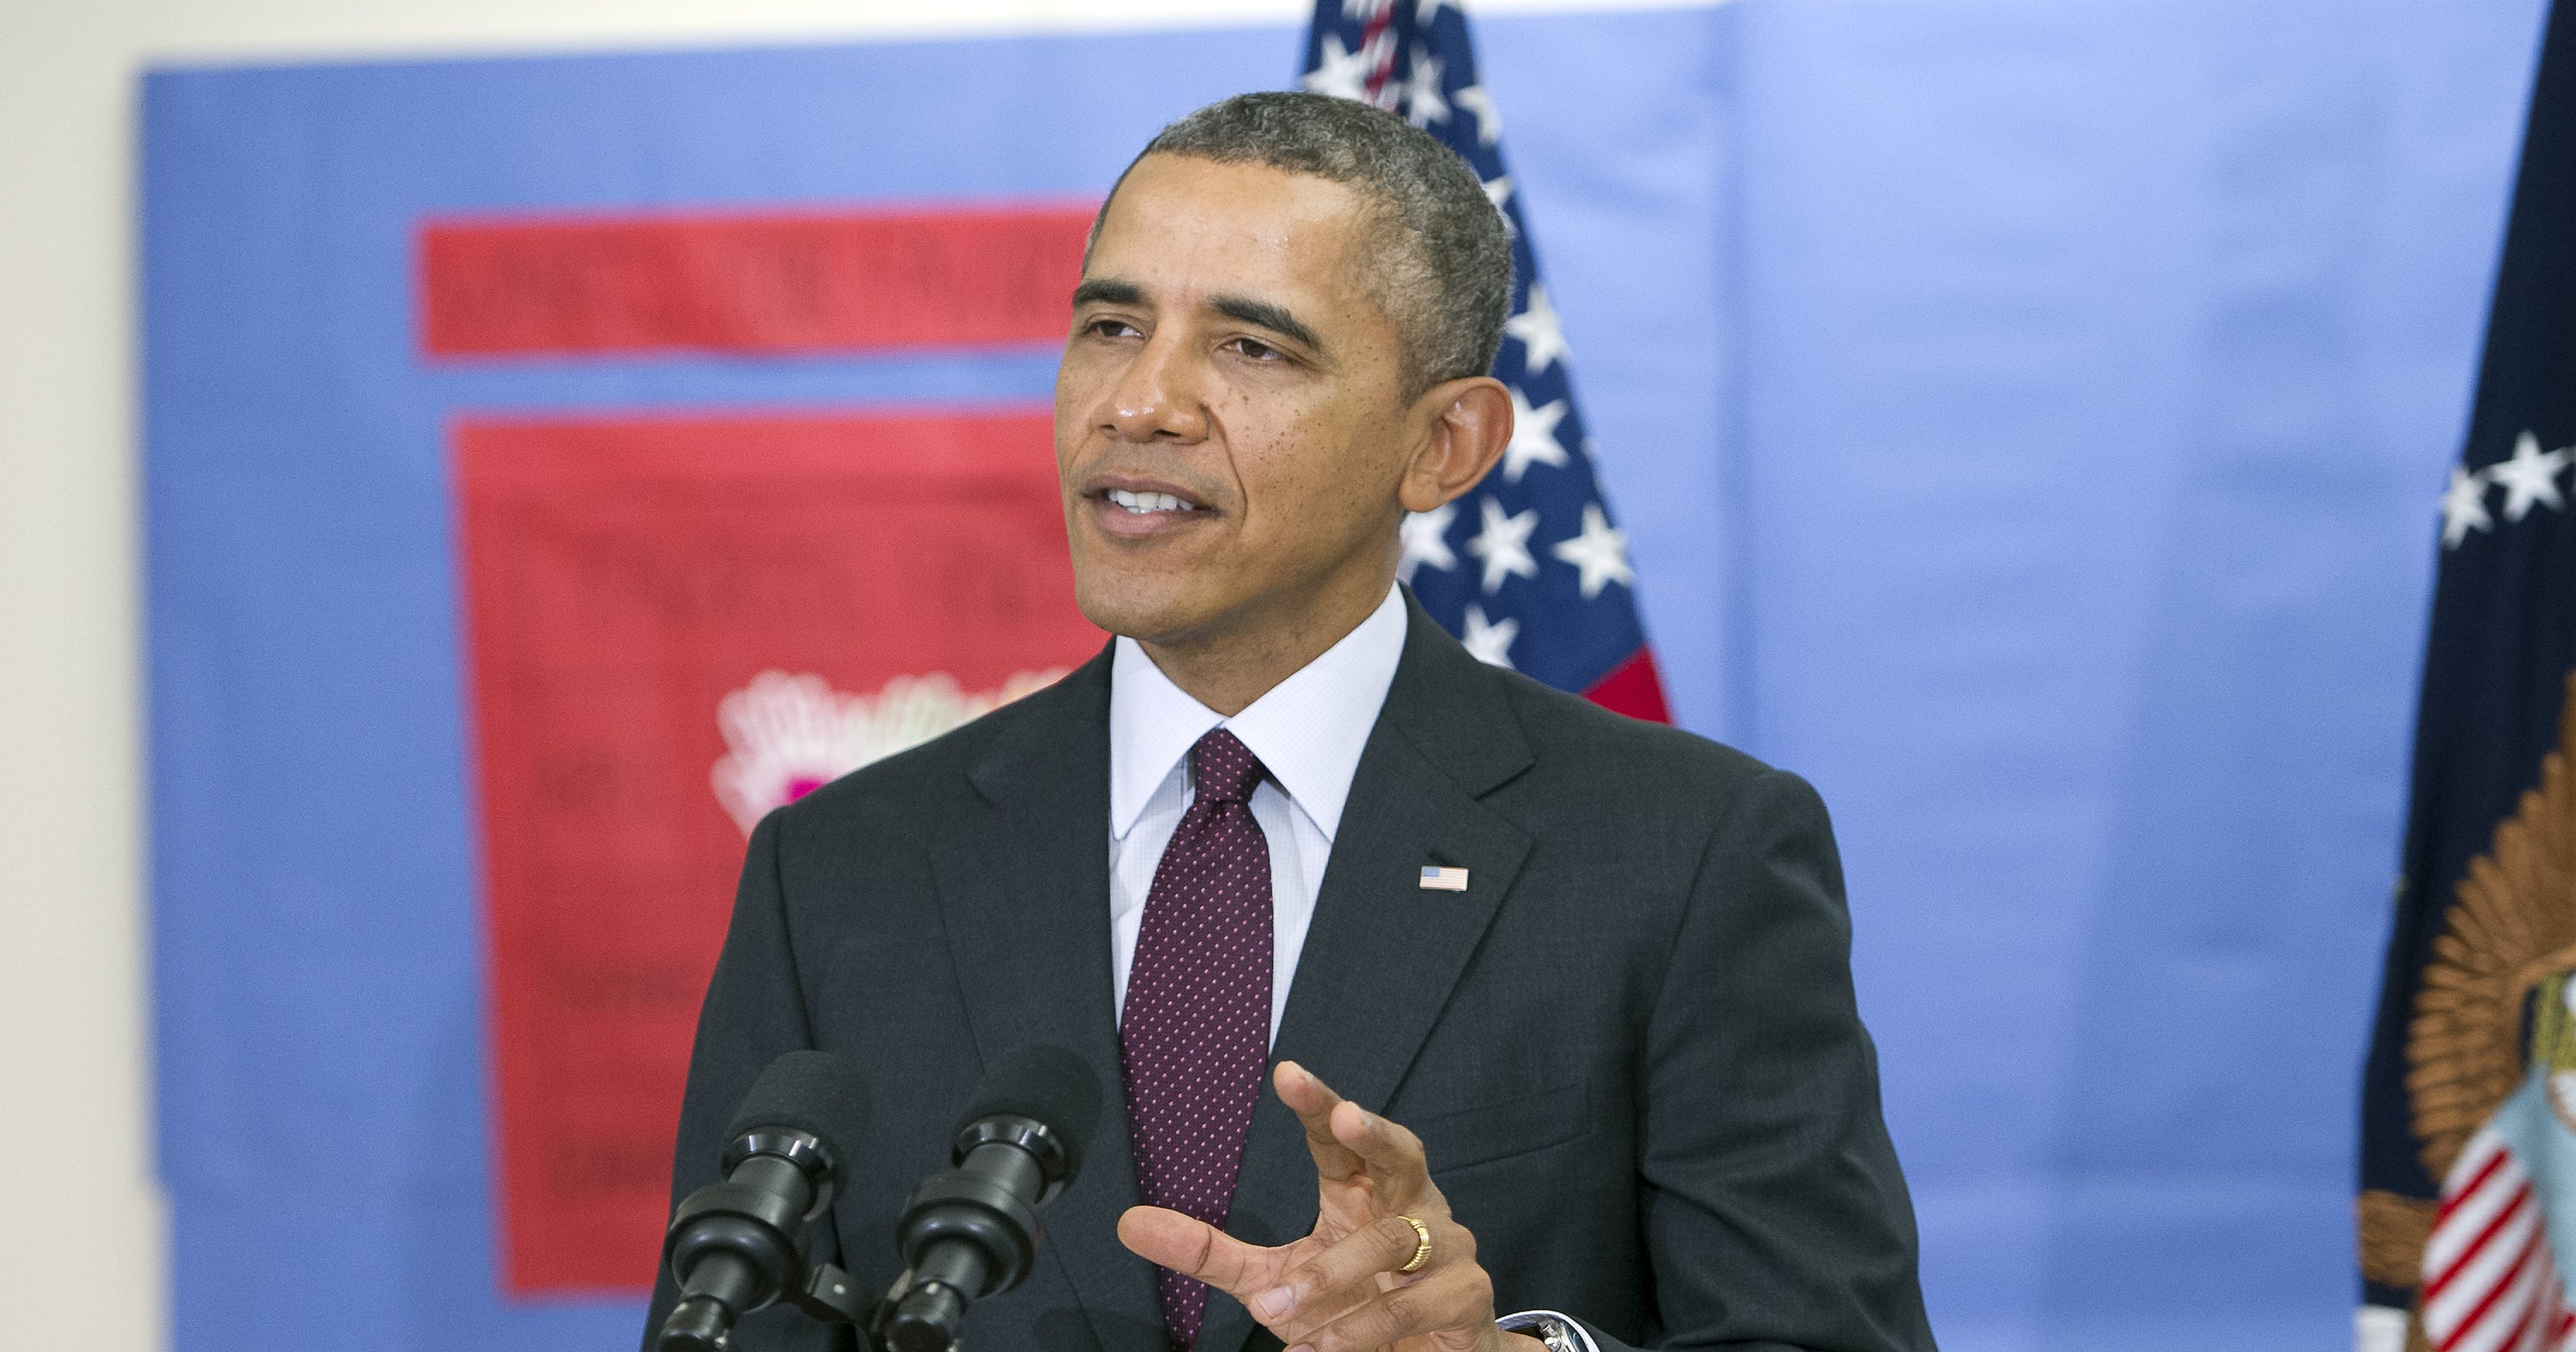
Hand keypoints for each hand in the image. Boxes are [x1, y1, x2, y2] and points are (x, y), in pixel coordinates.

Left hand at [1116, 1061, 1543, 1351]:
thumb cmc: (1349, 1308)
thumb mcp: (1271, 1281)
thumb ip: (1207, 1253)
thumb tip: (1128, 1222)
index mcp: (1364, 1190)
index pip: (1341, 1137)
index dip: (1319, 1103)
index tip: (1287, 1073)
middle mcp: (1412, 1205)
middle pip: (1402, 1150)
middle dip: (1374, 1131)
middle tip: (1345, 1117)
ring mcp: (1448, 1249)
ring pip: (1394, 1244)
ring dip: (1336, 1279)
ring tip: (1284, 1312)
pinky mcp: (1468, 1298)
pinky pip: (1415, 1305)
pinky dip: (1365, 1330)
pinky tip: (1327, 1349)